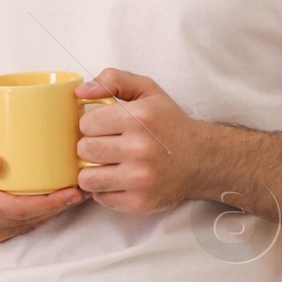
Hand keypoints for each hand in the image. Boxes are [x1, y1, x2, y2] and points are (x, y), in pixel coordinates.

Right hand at [0, 127, 82, 245]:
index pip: (14, 208)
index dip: (46, 203)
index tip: (71, 190)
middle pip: (26, 219)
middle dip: (57, 207)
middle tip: (82, 190)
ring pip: (28, 225)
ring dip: (54, 211)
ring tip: (76, 194)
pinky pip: (24, 226)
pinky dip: (43, 214)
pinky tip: (60, 201)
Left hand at [76, 68, 214, 211]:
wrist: (201, 159)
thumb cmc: (169, 123)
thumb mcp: (147, 90)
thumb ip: (114, 80)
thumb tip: (81, 91)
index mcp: (139, 118)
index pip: (86, 123)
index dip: (92, 124)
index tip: (104, 127)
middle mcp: (140, 149)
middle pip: (84, 150)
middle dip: (91, 147)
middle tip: (106, 145)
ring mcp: (139, 179)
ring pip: (87, 178)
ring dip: (93, 171)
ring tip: (108, 164)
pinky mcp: (138, 202)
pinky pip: (100, 198)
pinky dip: (104, 189)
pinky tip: (118, 179)